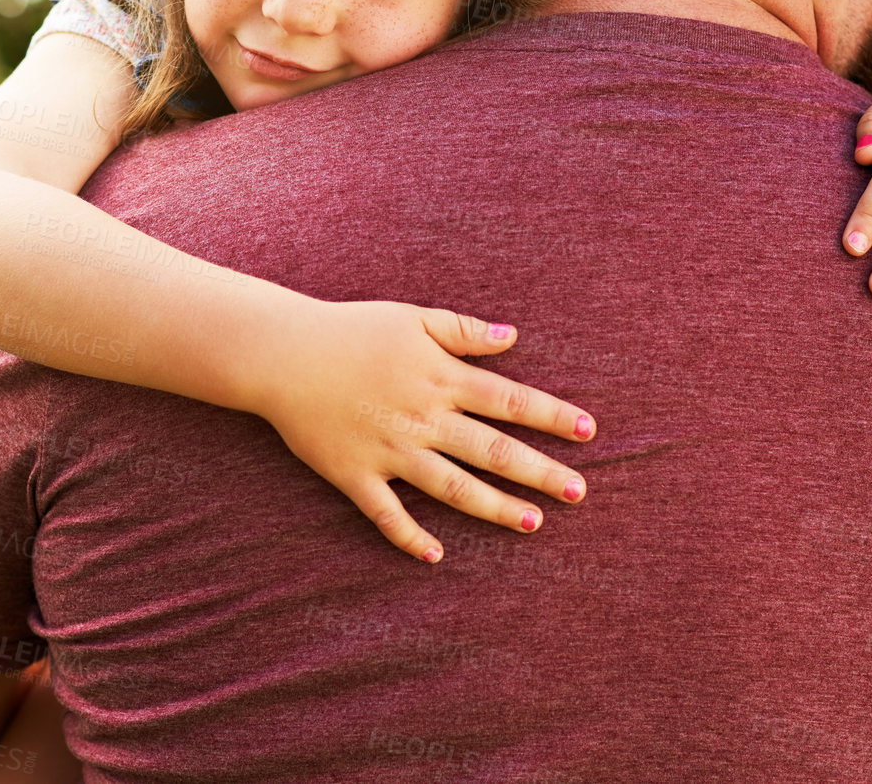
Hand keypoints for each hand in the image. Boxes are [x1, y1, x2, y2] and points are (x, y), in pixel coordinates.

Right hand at [253, 298, 595, 563]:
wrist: (283, 354)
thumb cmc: (351, 330)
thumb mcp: (411, 318)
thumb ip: (463, 329)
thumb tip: (513, 336)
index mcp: (440, 377)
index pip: (508, 399)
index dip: (551, 415)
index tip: (588, 431)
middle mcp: (422, 417)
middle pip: (492, 450)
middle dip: (539, 471)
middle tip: (579, 492)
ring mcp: (390, 451)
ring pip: (453, 487)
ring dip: (495, 507)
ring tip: (533, 523)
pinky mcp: (356, 475)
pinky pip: (387, 514)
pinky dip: (410, 536)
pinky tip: (437, 555)